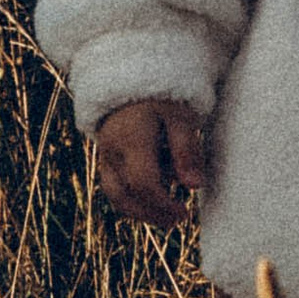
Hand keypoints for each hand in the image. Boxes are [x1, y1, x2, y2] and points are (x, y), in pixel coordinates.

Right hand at [92, 97, 208, 230]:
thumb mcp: (181, 115)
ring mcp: (104, 154)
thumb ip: (187, 150)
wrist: (131, 76)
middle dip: (151, 214)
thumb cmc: (162, 95)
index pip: (143, 183)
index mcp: (131, 138)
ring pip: (115, 195)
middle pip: (124, 196)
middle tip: (178, 220)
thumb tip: (194, 186)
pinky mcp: (105, 157)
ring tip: (168, 216)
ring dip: (140, 211)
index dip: (163, 204)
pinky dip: (133, 198)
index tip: (185, 214)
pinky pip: (114, 186)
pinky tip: (155, 199)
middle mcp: (111, 150)